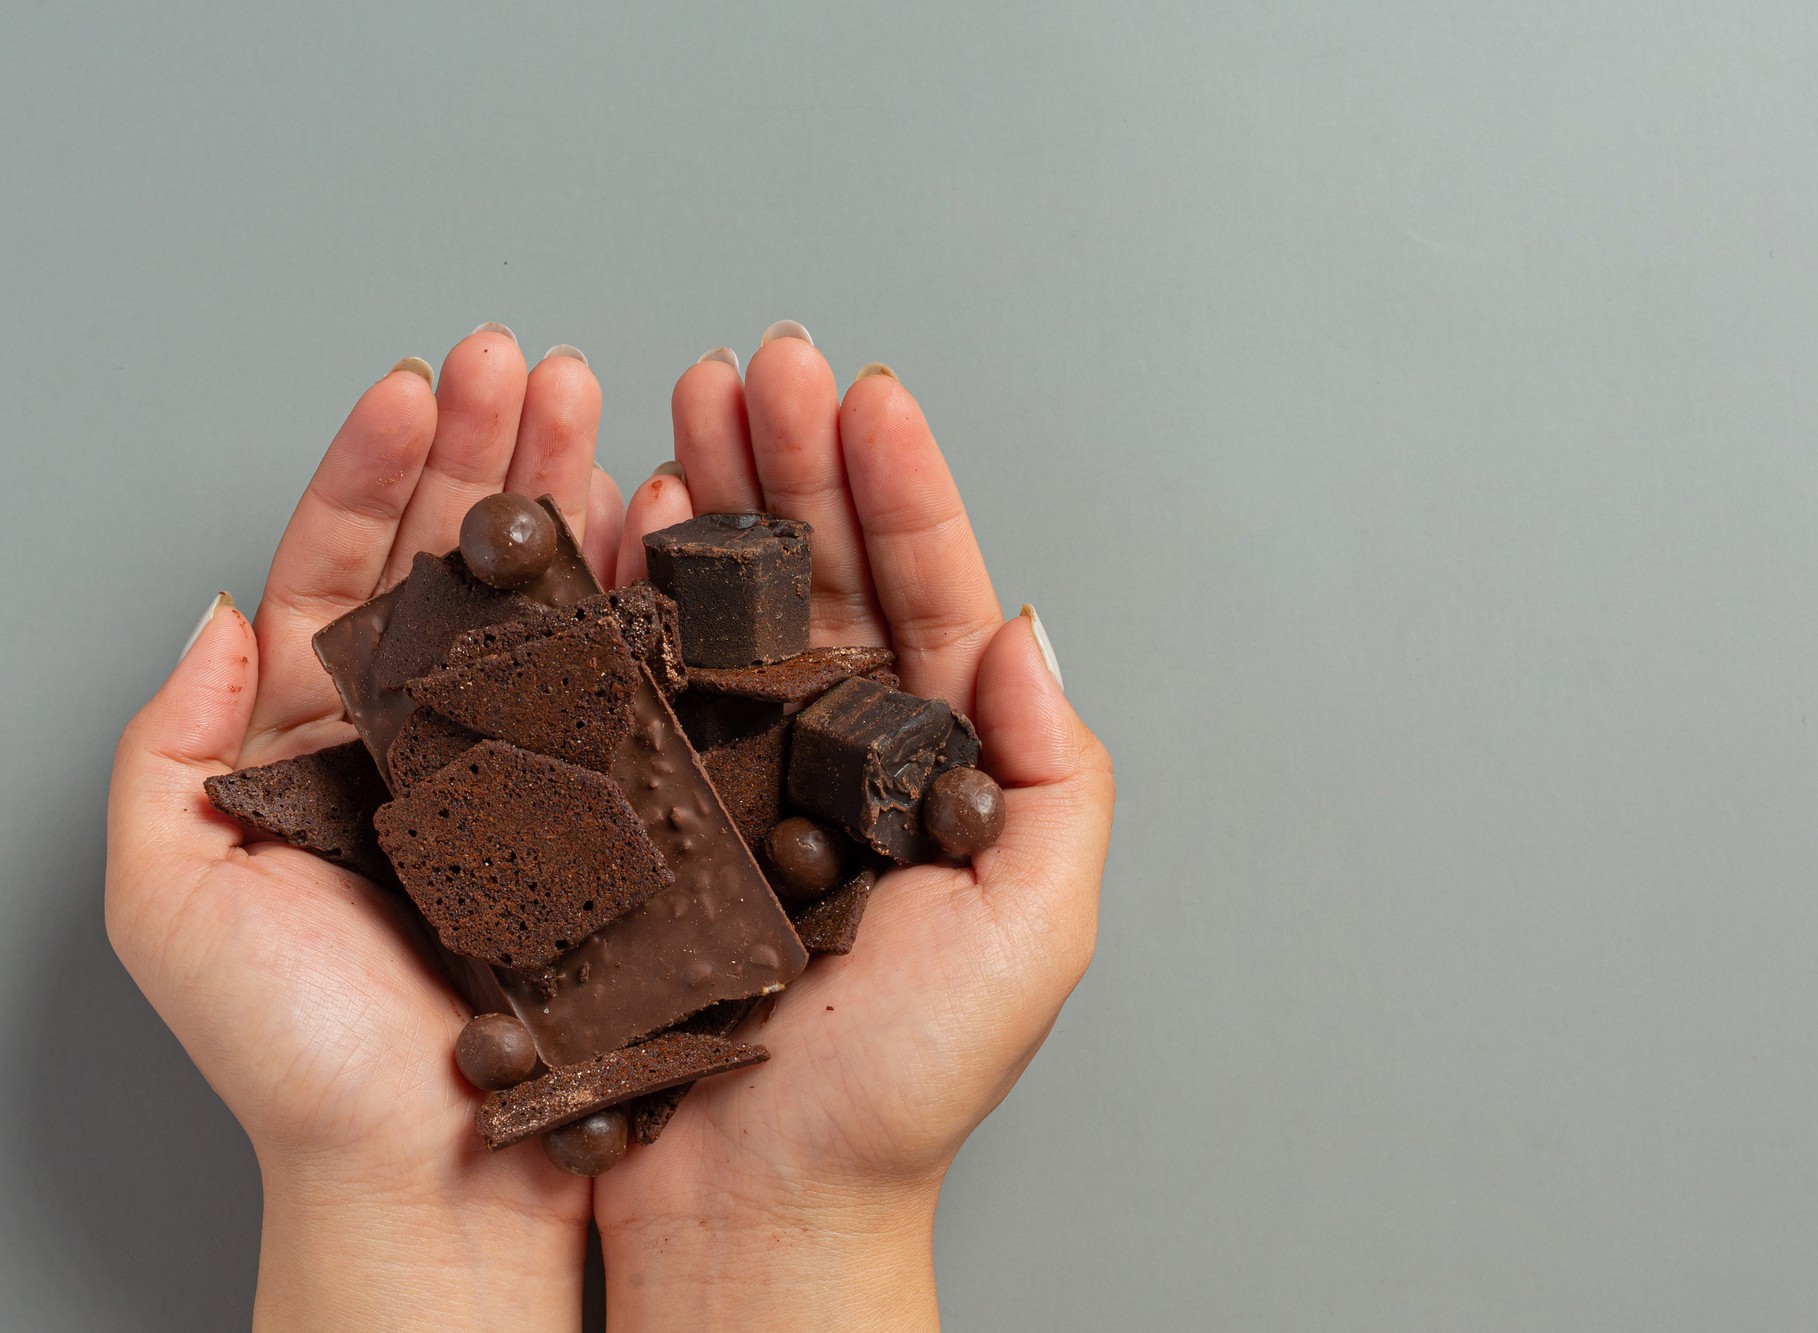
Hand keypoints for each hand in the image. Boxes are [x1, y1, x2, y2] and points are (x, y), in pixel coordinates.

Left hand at [107, 332, 625, 1329]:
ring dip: (566, 494)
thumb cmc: (304, 1064)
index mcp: (318, 747)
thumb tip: (219, 614)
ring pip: (542, 603)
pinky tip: (651, 521)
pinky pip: (622, 684)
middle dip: (485, 449)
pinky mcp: (612, 813)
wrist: (439, 1177)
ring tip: (593, 402)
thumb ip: (168, 755)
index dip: (374, 471)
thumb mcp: (175, 902)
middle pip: (449, 563)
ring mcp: (527, 772)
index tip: (419, 386)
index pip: (340, 574)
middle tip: (523, 362)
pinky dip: (638, 596)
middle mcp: (428, 745)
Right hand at [592, 334, 1115, 1330]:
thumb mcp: (1031, 932)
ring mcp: (741, 777)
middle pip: (824, 574)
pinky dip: (635, 590)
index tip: (866, 392)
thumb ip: (1054, 777)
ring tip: (686, 402)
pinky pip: (643, 679)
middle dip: (794, 458)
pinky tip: (625, 515)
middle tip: (758, 361)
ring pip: (730, 605)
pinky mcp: (650, 813)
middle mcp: (840, 760)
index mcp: (937, 773)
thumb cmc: (898, 1096)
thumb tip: (1029, 626)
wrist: (754, 1207)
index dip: (902, 488)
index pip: (931, 596)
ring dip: (713, 494)